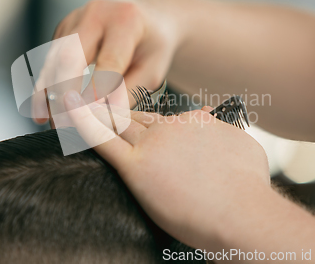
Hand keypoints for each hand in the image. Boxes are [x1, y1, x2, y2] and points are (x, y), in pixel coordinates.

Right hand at [33, 0, 182, 123]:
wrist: (146, 17)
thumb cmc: (152, 48)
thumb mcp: (152, 71)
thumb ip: (127, 93)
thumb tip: (100, 118)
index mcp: (126, 20)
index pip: (108, 61)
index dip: (97, 93)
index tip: (88, 119)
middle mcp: (95, 13)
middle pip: (69, 56)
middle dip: (63, 94)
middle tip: (64, 126)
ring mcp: (74, 18)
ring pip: (53, 59)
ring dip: (48, 94)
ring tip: (52, 124)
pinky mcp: (62, 29)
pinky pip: (50, 60)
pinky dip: (46, 87)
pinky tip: (45, 112)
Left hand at [63, 90, 270, 249]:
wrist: (245, 213)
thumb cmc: (249, 188)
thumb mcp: (243, 147)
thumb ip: (223, 132)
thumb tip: (216, 123)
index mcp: (192, 122)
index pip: (154, 119)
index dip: (135, 123)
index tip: (122, 126)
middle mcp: (170, 126)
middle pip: (130, 117)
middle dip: (107, 113)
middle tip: (84, 106)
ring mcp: (153, 144)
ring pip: (113, 122)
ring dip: (88, 110)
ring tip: (65, 101)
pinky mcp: (138, 166)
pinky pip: (103, 140)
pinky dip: (80, 123)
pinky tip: (65, 109)